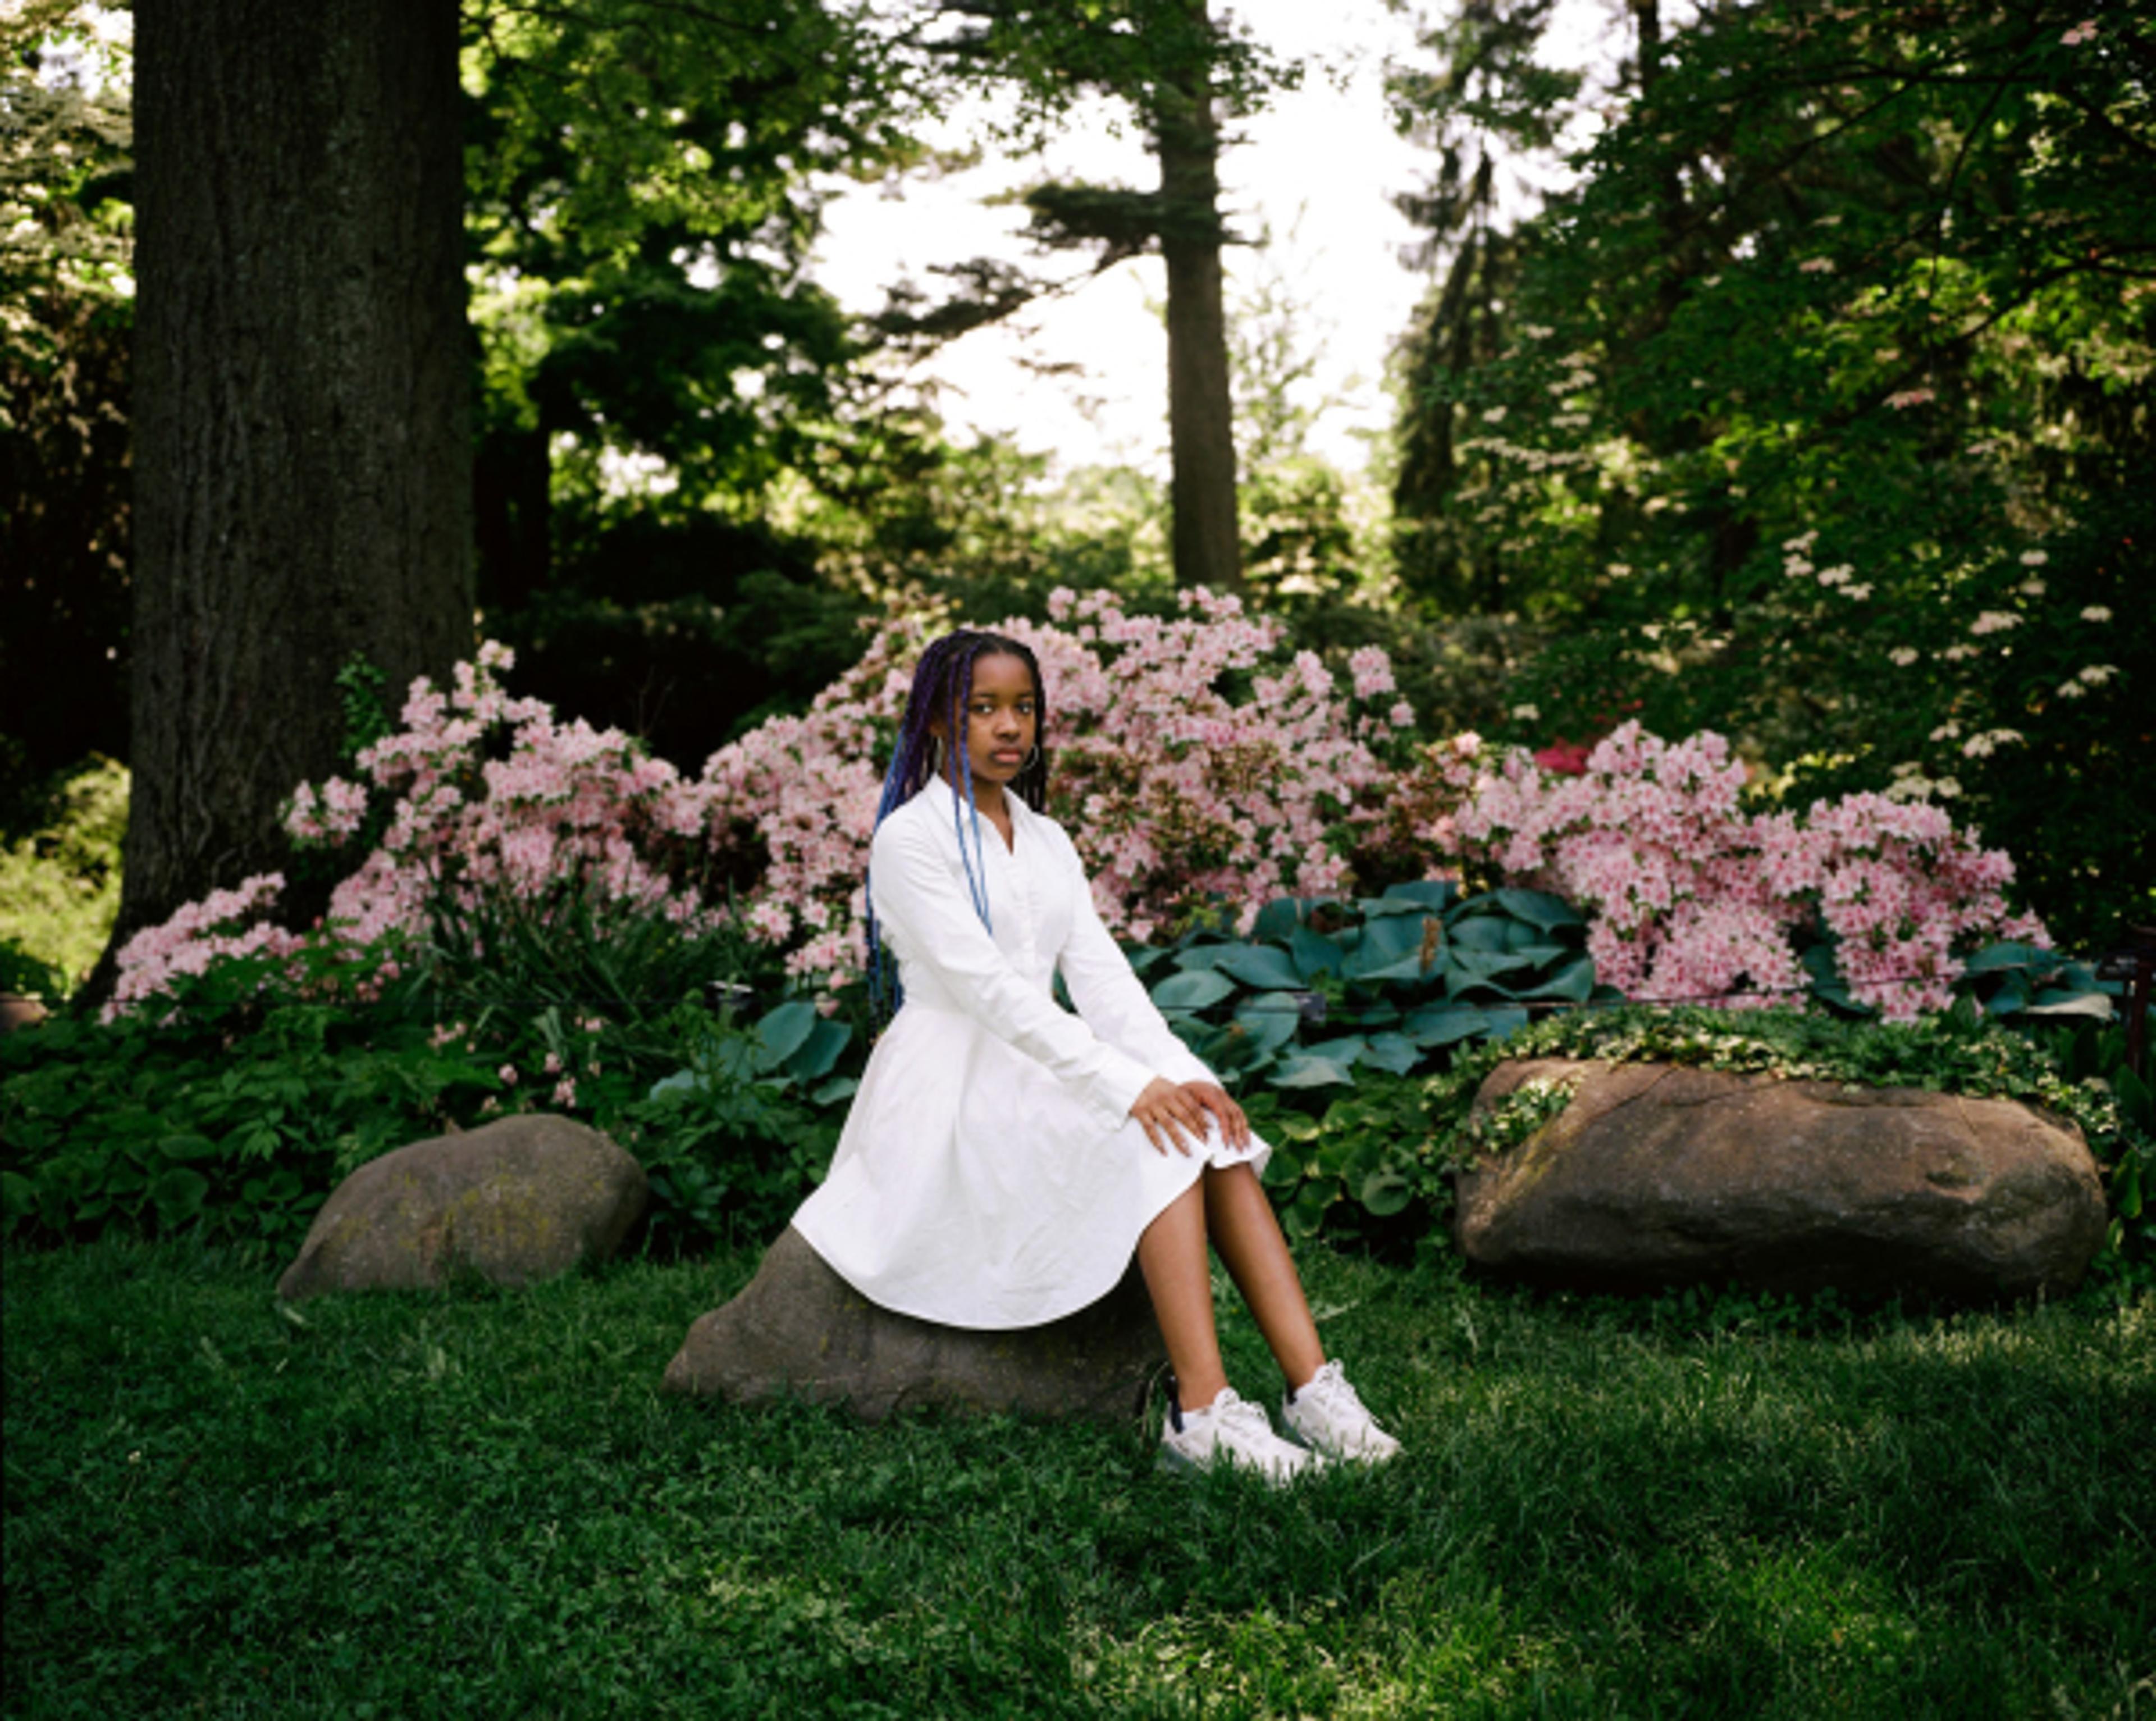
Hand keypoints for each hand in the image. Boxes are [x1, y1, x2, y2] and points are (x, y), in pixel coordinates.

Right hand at [1129, 1078, 1250, 1156]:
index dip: (1202, 1118)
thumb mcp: (1172, 1088)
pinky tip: (1164, 1151)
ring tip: (1187, 1151)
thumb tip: (1202, 1117)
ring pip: (1169, 1124)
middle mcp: (1166, 1098)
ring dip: (1179, 1139)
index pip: (1192, 1106)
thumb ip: (1184, 1100)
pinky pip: (1150, 1129)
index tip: (1210, 1129)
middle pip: (1184, 1116)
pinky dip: (1157, 1141)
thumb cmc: (1157, 1087)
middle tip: (1203, 1143)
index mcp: (1176, 1091)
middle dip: (1195, 1130)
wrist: (1133, 1080)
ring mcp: (1153, 1105)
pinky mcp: (1141, 1112)